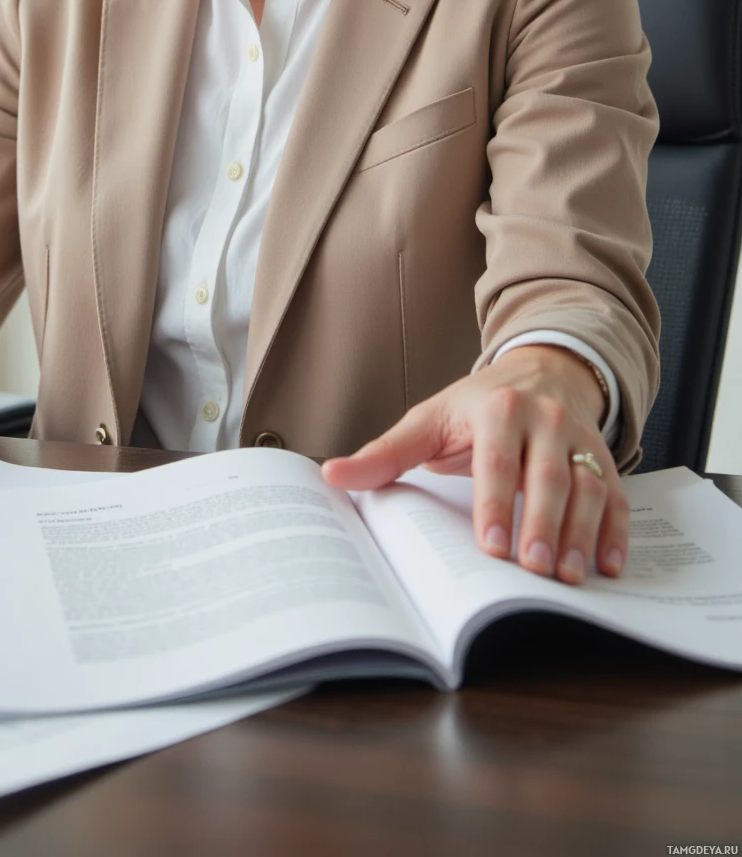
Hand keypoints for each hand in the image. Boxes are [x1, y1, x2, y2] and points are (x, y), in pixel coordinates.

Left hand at [322, 345, 628, 584]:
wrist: (540, 373)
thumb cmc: (476, 406)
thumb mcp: (428, 420)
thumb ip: (385, 453)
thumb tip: (331, 476)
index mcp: (497, 409)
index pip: (496, 460)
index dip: (495, 503)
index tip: (490, 545)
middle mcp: (545, 419)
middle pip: (547, 476)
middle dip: (541, 524)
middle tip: (533, 571)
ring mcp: (579, 439)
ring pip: (588, 487)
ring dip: (581, 534)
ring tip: (567, 576)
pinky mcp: (604, 459)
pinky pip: (617, 495)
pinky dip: (616, 531)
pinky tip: (608, 566)